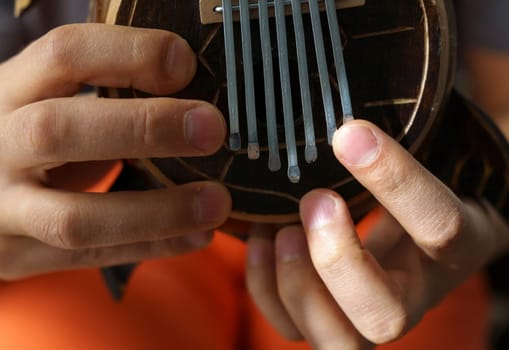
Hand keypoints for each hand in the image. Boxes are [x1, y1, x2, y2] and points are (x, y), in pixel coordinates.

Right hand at [0, 24, 230, 278]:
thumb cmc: (31, 135)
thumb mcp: (52, 98)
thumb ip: (105, 92)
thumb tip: (193, 92)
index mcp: (9, 90)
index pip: (63, 55)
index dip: (128, 54)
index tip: (184, 64)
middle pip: (58, 131)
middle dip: (144, 128)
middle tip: (211, 130)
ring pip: (76, 218)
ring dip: (158, 212)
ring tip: (217, 203)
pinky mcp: (12, 254)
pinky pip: (90, 257)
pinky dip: (152, 246)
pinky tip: (197, 235)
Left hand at [246, 120, 508, 348]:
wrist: (426, 235)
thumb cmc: (421, 193)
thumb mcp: (427, 168)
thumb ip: (394, 158)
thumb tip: (344, 127)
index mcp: (456, 250)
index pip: (439, 227)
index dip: (394, 181)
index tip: (349, 135)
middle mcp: (417, 297)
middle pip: (383, 318)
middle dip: (335, 261)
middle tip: (314, 201)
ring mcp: (371, 316)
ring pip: (336, 341)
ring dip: (295, 283)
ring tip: (278, 227)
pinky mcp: (334, 319)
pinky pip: (291, 328)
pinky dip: (264, 286)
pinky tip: (261, 239)